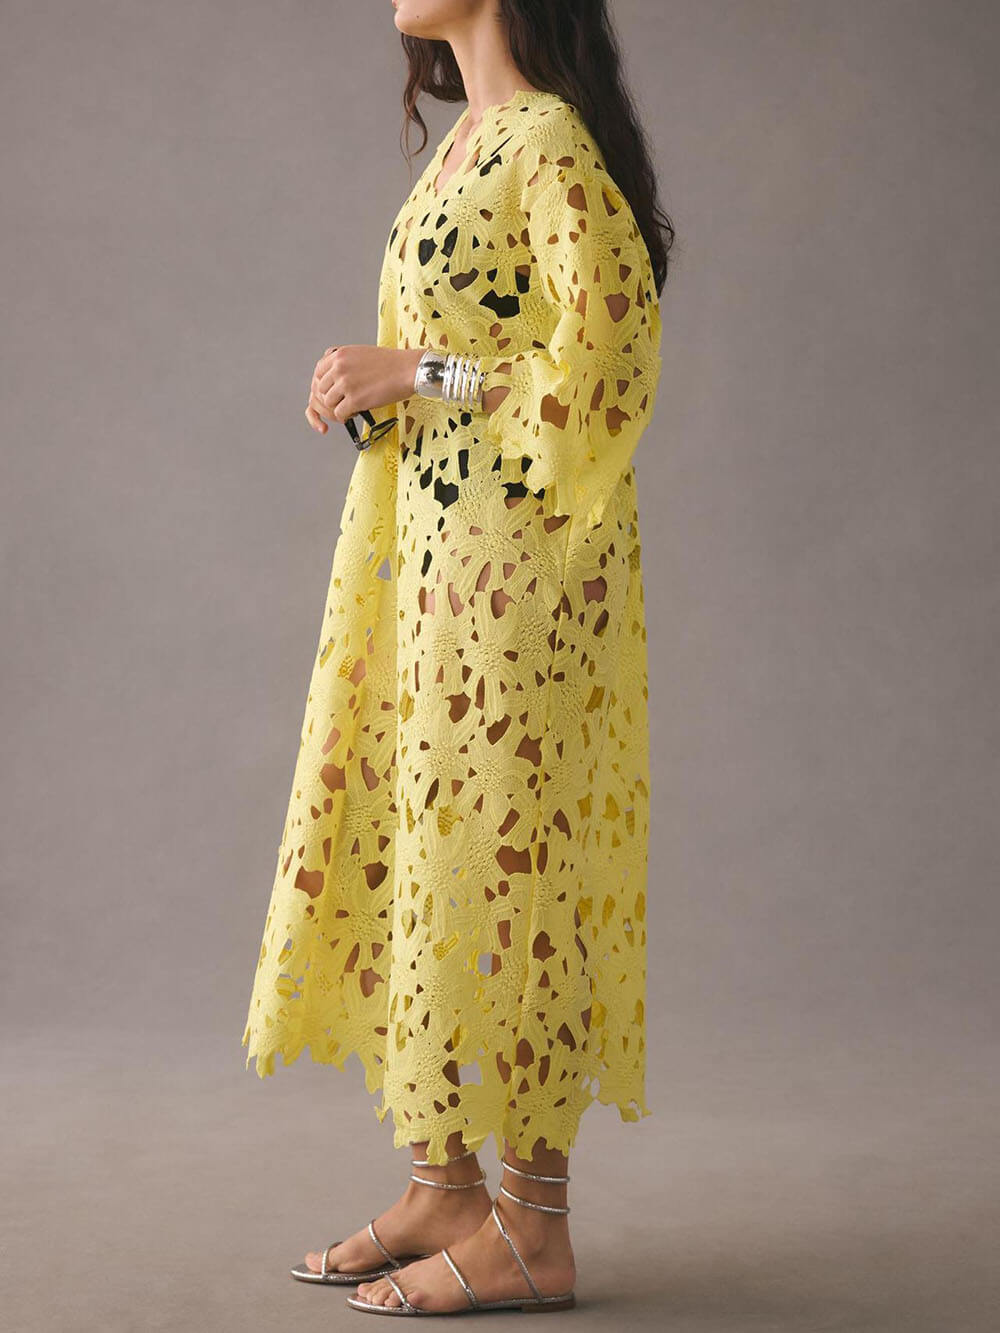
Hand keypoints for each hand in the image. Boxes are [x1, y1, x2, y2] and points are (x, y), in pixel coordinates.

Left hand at [305, 345, 424, 434]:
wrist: (408, 370)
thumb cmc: (391, 364)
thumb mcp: (360, 353)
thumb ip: (344, 362)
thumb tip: (333, 376)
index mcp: (340, 355)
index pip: (318, 372)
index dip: (324, 384)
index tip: (330, 391)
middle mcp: (339, 368)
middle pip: (321, 389)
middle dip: (332, 397)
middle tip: (343, 400)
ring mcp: (345, 384)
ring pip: (329, 403)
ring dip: (339, 407)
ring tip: (352, 406)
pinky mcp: (354, 400)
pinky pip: (339, 414)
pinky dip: (346, 416)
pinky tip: (356, 412)